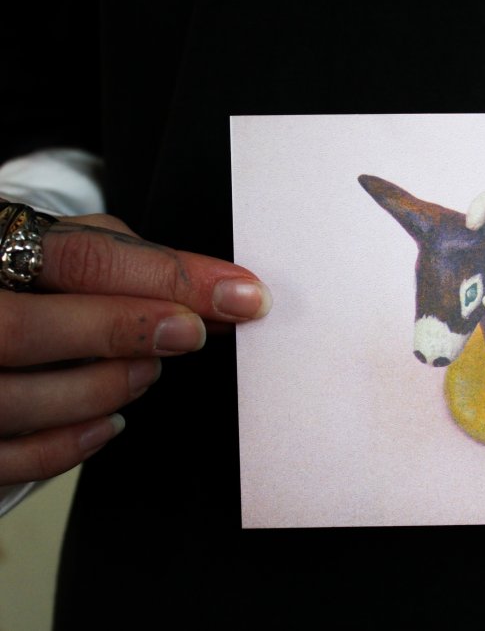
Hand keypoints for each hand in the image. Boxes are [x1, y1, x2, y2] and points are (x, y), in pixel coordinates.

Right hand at [0, 213, 270, 484]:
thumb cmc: (27, 277)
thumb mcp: (67, 248)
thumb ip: (134, 266)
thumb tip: (217, 301)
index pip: (82, 258)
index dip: (169, 277)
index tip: (240, 295)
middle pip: (25, 330)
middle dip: (124, 333)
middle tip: (192, 334)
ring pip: (18, 398)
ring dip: (102, 389)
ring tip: (146, 373)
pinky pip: (11, 458)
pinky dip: (70, 445)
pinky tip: (109, 423)